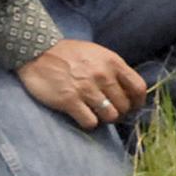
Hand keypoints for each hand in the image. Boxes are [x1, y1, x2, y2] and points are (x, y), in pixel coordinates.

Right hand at [17, 39, 147, 129]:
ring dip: (105, 119)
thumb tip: (128, 90)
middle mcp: (102, 75)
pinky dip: (89, 123)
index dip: (138, 102)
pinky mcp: (69, 100)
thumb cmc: (69, 54)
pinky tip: (84, 117)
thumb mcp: (98, 53)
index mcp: (112, 62)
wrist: (37, 52)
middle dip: (120, 113)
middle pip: (124, 105)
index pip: (138, 88)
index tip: (132, 107)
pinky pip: (90, 122)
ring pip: (110, 116)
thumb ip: (114, 69)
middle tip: (110, 113)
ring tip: (97, 115)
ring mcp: (86, 89)